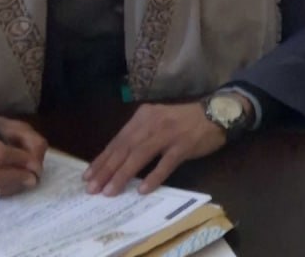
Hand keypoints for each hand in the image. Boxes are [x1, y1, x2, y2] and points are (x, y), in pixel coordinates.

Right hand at [0, 114, 46, 195]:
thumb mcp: (13, 125)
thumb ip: (29, 140)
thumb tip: (36, 165)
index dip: (19, 160)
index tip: (35, 162)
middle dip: (16, 178)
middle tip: (34, 178)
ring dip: (14, 187)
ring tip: (28, 180)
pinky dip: (7, 190)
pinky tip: (17, 184)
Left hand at [84, 99, 243, 195]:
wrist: (216, 114)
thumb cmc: (184, 121)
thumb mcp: (158, 121)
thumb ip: (140, 136)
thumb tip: (117, 160)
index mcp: (143, 117)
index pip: (118, 140)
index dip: (102, 159)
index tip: (88, 176)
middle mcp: (153, 123)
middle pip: (125, 148)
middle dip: (107, 169)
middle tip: (92, 188)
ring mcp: (169, 134)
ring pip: (140, 155)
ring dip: (123, 174)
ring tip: (110, 191)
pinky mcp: (184, 145)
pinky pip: (166, 163)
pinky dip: (153, 176)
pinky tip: (143, 189)